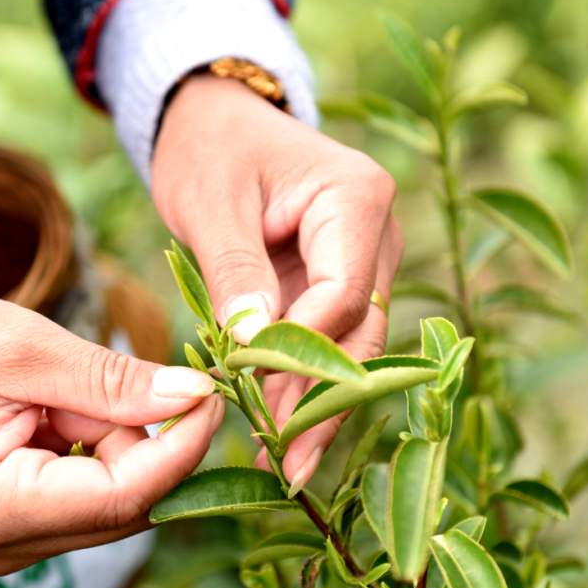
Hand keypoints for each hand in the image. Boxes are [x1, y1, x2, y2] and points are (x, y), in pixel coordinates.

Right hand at [0, 293, 222, 574]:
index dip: (182, 447)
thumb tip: (197, 397)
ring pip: (116, 500)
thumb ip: (114, 381)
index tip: (213, 391)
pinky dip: (98, 450)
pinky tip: (58, 414)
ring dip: (117, 441)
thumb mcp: (26, 349)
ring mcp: (10, 546)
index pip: (125, 497)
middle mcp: (2, 546)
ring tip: (63, 392)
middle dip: (146, 438)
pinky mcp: (20, 532)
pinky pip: (93, 496)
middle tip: (129, 373)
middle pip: (126, 504)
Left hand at [153, 74, 403, 492]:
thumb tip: (254, 348)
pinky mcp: (339, 282)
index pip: (343, 293)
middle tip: (285, 462)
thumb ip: (236, 272)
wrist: (214, 123)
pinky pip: (329, 341)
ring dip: (316, 403)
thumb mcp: (211, 205)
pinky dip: (304, 383)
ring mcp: (365, 260)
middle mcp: (378, 233)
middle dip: (321, 398)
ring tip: (283, 464)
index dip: (302, 352)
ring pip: (351, 347)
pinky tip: (280, 431)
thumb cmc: (209, 149)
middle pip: (359, 332)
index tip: (254, 394)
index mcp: (357, 198)